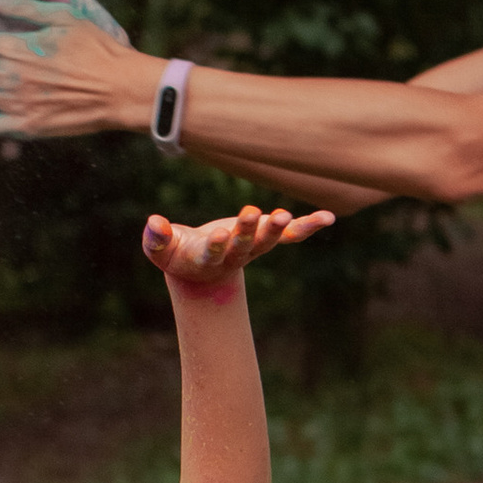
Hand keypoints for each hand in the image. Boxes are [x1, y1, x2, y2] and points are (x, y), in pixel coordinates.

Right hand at [143, 202, 332, 293]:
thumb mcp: (159, 250)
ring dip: (278, 228)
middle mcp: (234, 255)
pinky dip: (308, 226)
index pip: (213, 253)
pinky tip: (328, 218)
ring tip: (286, 215)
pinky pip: (291, 235)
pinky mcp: (266, 237)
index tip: (220, 234)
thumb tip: (154, 223)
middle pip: (244, 245)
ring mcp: (253, 247)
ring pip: (268, 240)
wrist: (201, 268)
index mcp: (207, 258)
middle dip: (248, 230)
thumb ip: (156, 239)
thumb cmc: (176, 254)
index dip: (217, 245)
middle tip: (251, 213)